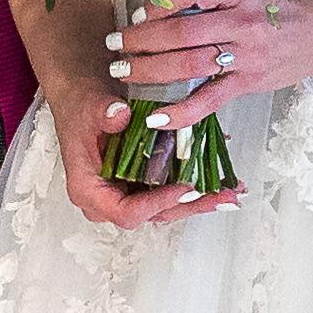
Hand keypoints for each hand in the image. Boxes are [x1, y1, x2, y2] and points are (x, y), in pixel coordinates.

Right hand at [51, 76, 234, 234]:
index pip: (126, 212)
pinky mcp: (143, 184)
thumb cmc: (81, 106)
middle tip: (222, 196)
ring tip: (231, 191)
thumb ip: (103, 112)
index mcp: (90, 189)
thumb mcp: (89, 105)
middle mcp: (109, 198)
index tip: (184, 188)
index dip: (157, 204)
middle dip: (191, 205)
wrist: (82, 98)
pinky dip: (195, 184)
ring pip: (167, 206)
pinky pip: (170, 190)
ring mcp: (127, 193)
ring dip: (200, 199)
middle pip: (154, 214)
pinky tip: (221, 178)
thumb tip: (119, 115)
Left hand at [106, 0, 312, 122]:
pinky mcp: (250, 82)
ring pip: (188, 62)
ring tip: (122, 71)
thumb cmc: (285, 6)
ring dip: (150, 68)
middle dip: (140, 39)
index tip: (136, 11)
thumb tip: (165, 4)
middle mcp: (240, 21)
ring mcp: (246, 54)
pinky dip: (181, 111)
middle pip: (180, 30)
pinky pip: (209, 99)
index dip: (159, 0)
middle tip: (113, 45)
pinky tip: (155, 118)